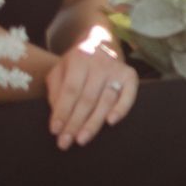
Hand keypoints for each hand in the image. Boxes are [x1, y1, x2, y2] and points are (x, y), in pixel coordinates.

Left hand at [47, 30, 136, 149]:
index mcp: (79, 59)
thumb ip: (55, 91)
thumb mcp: (59, 70)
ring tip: (82, 139)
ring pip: (106, 100)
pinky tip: (111, 122)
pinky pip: (129, 95)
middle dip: (75, 123)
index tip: (55, 131)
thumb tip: (58, 116)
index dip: (63, 112)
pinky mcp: (130, 75)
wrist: (100, 42)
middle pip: (87, 98)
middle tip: (65, 143)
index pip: (70, 90)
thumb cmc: (76, 63)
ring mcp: (117, 69)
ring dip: (94, 122)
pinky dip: (122, 108)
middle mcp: (99, 63)